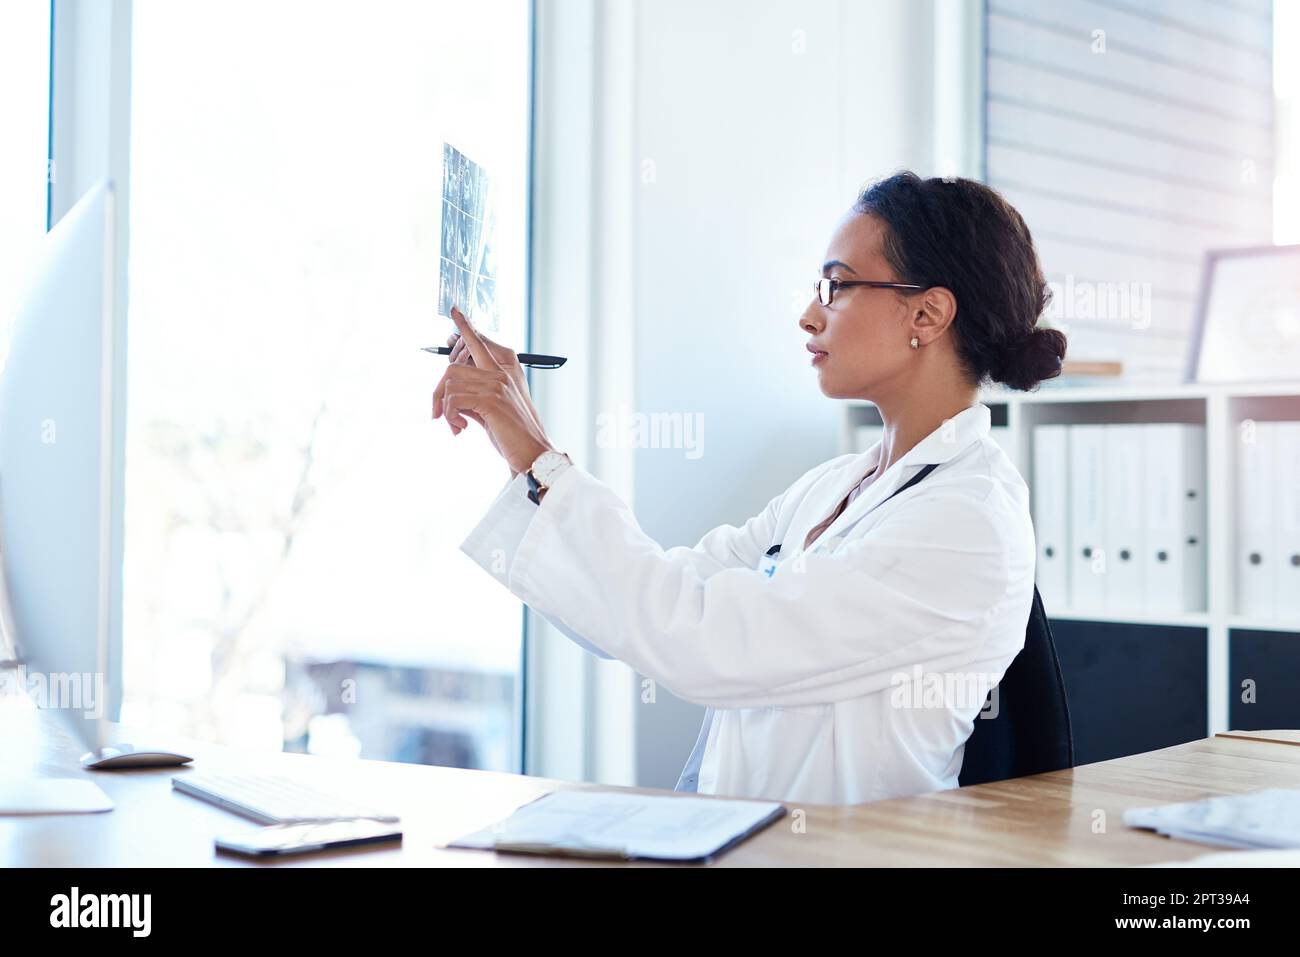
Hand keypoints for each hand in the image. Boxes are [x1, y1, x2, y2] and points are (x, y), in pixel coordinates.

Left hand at [443, 306, 545, 441]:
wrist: (533, 452)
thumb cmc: (513, 433)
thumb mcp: (494, 407)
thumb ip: (475, 392)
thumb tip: (447, 389)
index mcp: (508, 368)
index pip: (481, 340)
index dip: (465, 327)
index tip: (455, 311)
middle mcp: (503, 371)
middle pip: (455, 363)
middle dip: (438, 390)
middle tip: (436, 413)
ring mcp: (497, 383)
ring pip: (450, 382)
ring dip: (445, 409)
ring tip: (455, 426)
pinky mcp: (490, 399)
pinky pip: (453, 400)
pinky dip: (450, 417)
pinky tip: (461, 429)